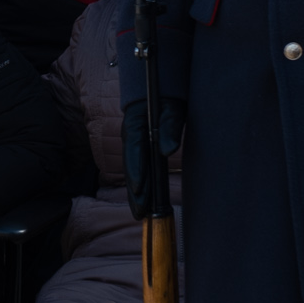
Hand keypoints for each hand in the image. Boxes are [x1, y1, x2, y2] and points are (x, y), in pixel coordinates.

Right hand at [130, 98, 185, 216]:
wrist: (159, 88)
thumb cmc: (167, 97)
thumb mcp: (172, 108)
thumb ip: (171, 126)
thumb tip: (168, 150)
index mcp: (134, 125)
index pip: (134, 152)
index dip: (136, 172)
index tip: (140, 191)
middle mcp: (130, 137)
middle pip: (130, 168)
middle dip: (135, 192)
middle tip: (140, 213)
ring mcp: (133, 144)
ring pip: (133, 172)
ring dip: (136, 194)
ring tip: (140, 214)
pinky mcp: (139, 149)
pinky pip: (138, 170)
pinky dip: (140, 186)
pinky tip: (144, 202)